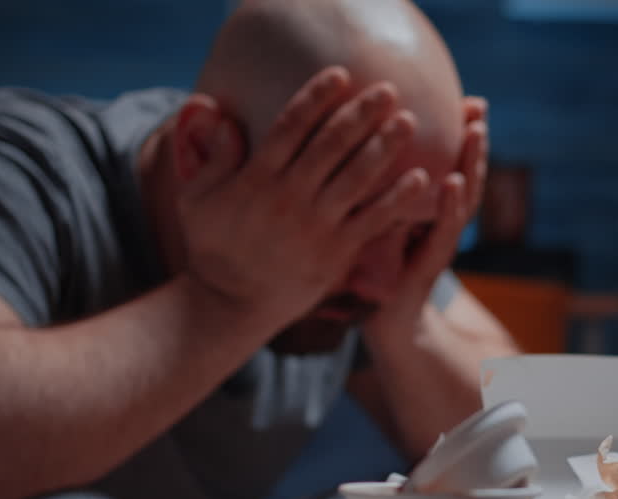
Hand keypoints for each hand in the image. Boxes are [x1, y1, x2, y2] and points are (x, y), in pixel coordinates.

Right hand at [173, 67, 430, 328]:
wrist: (231, 304)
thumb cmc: (213, 246)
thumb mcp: (195, 199)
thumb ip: (211, 157)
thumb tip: (217, 113)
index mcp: (256, 178)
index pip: (290, 127)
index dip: (316, 98)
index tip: (341, 74)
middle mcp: (288, 197)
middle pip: (331, 145)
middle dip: (361, 114)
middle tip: (389, 89)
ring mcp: (315, 225)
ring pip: (356, 178)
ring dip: (385, 147)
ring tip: (409, 121)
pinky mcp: (336, 252)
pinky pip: (372, 220)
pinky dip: (398, 199)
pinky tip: (422, 178)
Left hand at [357, 96, 489, 342]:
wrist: (383, 329)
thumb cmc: (372, 277)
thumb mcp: (374, 227)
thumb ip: (378, 194)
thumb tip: (353, 146)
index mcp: (427, 213)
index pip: (448, 166)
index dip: (457, 137)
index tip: (466, 102)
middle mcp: (438, 226)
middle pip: (461, 176)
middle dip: (471, 143)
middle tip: (477, 108)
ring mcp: (437, 247)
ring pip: (460, 201)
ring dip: (469, 165)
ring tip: (474, 133)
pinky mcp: (426, 269)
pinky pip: (440, 233)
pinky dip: (447, 207)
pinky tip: (450, 181)